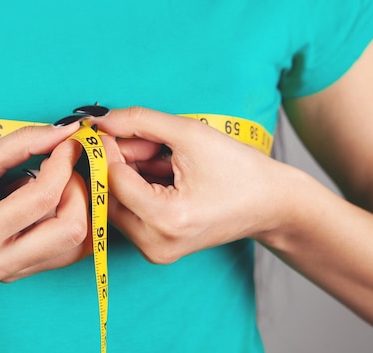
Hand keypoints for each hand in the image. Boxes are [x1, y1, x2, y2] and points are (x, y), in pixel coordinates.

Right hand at [0, 123, 90, 283]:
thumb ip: (23, 142)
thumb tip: (67, 131)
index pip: (42, 199)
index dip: (64, 163)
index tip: (67, 142)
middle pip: (71, 231)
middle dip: (78, 190)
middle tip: (64, 165)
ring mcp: (10, 274)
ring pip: (75, 244)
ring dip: (78, 205)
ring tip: (55, 182)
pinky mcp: (20, 273)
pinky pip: (65, 249)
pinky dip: (68, 219)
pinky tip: (50, 200)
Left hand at [94, 107, 289, 263]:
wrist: (271, 205)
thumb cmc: (239, 169)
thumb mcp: (189, 133)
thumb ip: (139, 121)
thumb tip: (100, 121)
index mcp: (166, 219)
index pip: (112, 179)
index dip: (109, 148)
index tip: (112, 127)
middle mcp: (155, 243)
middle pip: (110, 194)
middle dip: (120, 161)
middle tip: (147, 141)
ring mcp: (155, 251)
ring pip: (117, 203)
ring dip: (129, 173)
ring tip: (162, 157)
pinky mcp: (156, 249)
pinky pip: (130, 213)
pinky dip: (138, 188)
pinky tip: (163, 173)